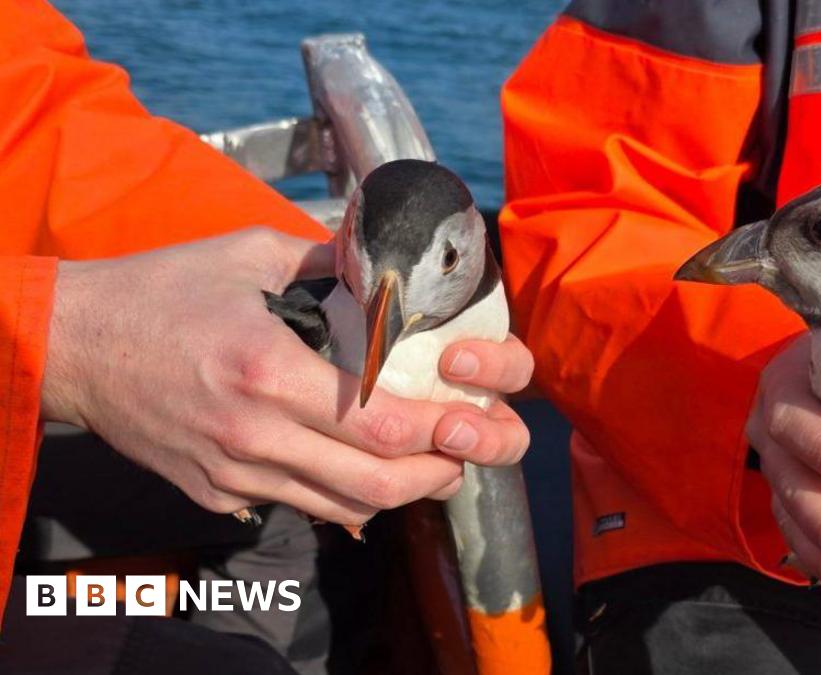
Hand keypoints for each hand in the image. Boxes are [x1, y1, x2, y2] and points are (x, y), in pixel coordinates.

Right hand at [41, 228, 533, 526]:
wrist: (71, 345)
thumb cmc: (160, 291)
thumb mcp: (247, 254)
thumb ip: (327, 261)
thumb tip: (387, 264)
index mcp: (268, 369)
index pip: (381, 423)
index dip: (440, 431)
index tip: (470, 418)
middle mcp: (253, 433)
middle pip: (376, 483)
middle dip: (435, 476)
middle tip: (461, 454)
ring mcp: (232, 472)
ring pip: (341, 508)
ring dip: (395, 494)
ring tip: (425, 466)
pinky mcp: (216, 492)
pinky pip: (297, 506)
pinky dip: (339, 496)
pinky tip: (358, 470)